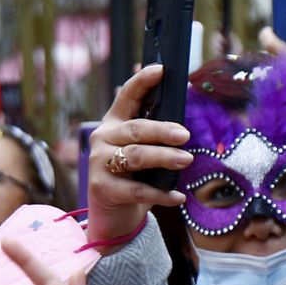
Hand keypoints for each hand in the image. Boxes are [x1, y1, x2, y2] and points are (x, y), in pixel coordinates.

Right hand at [87, 64, 191, 245]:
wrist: (112, 215)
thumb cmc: (133, 177)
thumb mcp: (141, 151)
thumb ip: (154, 137)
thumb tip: (184, 126)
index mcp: (114, 123)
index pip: (127, 96)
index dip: (142, 82)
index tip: (161, 69)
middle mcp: (102, 139)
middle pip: (135, 129)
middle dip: (162, 130)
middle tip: (186, 135)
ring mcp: (99, 163)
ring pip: (136, 156)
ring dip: (163, 157)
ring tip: (186, 160)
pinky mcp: (102, 189)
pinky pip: (137, 190)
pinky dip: (161, 194)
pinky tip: (179, 197)